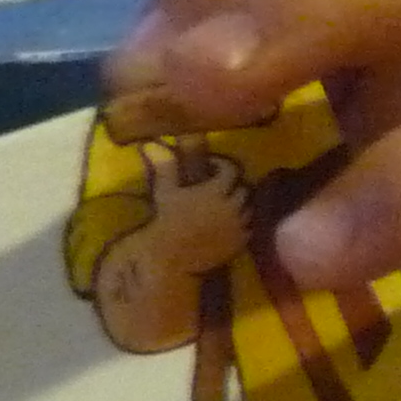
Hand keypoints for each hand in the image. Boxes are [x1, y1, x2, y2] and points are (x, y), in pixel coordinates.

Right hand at [89, 144, 251, 351]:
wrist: (171, 256)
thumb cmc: (167, 220)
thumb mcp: (166, 191)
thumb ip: (165, 166)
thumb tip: (152, 144)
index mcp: (218, 190)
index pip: (231, 169)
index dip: (221, 166)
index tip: (210, 168)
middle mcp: (233, 205)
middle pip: (242, 189)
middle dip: (232, 185)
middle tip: (218, 188)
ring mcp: (239, 225)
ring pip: (248, 208)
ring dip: (238, 204)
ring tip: (223, 206)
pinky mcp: (240, 242)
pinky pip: (248, 228)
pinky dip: (241, 224)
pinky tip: (227, 224)